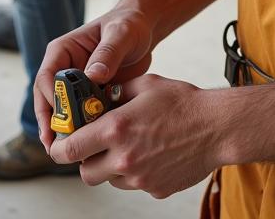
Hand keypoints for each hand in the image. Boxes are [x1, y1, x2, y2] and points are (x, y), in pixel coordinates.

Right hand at [33, 6, 154, 150]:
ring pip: (61, 112)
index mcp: (63, 51)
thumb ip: (108, 52)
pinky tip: (87, 146)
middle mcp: (63, 69)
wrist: (143, 30)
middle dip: (51, 124)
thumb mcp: (121, 34)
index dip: (51, 100)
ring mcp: (74, 85)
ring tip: (69, 153)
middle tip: (57, 148)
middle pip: (48, 100)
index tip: (62, 118)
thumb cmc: (129, 24)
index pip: (46, 77)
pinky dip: (81, 131)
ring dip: (64, 132)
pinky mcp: (87, 97)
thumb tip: (92, 75)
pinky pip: (79, 117)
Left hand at [51, 75, 225, 197]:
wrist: (217, 127)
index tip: (58, 143)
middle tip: (96, 145)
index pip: (69, 149)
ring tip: (132, 144)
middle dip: (86, 159)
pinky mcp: (154, 190)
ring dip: (111, 166)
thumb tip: (98, 95)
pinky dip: (135, 172)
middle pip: (85, 172)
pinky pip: (134, 184)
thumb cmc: (182, 101)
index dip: (59, 147)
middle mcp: (123, 158)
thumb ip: (116, 91)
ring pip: (109, 180)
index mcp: (116, 129)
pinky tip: (153, 153)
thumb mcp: (145, 84)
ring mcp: (139, 179)